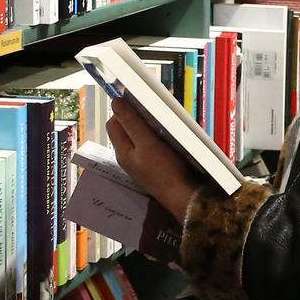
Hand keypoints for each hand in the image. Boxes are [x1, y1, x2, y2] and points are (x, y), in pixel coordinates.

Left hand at [106, 97, 199, 219]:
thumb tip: (115, 102)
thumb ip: (131, 123)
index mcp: (122, 151)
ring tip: (162, 123)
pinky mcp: (154, 167)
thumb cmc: (166, 170)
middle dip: (136, 118)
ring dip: (148, 128)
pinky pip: (150, 147)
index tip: (139, 103)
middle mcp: (128, 158)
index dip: (123, 111)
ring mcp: (141, 164)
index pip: (114, 123)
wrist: (185, 198)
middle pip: (126, 130)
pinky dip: (156, 139)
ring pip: (139, 138)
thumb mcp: (147, 143)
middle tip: (153, 112)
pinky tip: (168, 139)